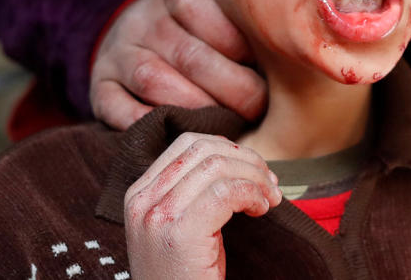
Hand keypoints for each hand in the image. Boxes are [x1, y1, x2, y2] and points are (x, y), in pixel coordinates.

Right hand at [90, 0, 266, 128]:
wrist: (136, 39)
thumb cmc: (200, 34)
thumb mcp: (220, 13)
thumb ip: (248, 22)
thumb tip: (296, 49)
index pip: (207, 11)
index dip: (241, 44)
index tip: (268, 67)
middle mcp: (145, 19)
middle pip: (189, 54)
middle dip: (232, 87)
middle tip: (258, 108)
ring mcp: (118, 53)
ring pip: (153, 80)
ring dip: (196, 108)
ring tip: (228, 126)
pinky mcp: (99, 87)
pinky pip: (116, 107)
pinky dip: (148, 124)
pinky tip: (179, 134)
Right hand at [125, 133, 281, 279]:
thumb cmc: (185, 278)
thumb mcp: (180, 227)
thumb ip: (191, 191)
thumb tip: (236, 154)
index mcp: (139, 194)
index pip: (188, 144)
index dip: (230, 149)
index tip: (255, 170)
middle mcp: (141, 200)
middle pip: (205, 149)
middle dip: (247, 160)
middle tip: (271, 183)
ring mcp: (157, 215)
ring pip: (218, 166)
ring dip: (255, 177)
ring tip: (269, 199)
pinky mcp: (179, 232)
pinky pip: (226, 192)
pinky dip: (252, 194)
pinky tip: (261, 210)